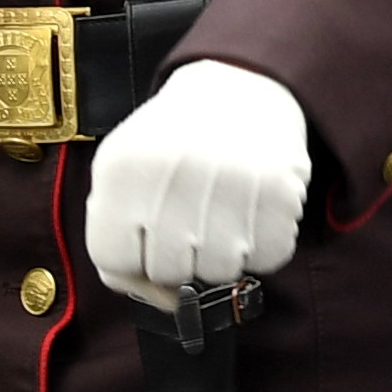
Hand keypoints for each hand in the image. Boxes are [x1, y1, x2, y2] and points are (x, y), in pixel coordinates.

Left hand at [83, 59, 310, 311]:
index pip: (112, 259)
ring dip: (223, 254)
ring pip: (219, 273)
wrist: (241, 88)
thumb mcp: (124, 170)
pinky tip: (252, 210)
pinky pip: (268, 259)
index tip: (145, 242)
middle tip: (190, 220)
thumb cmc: (175, 142)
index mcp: (124, 165)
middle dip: (178, 257)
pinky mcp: (279, 190)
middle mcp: (175, 172)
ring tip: (222, 211)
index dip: (130, 262)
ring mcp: (230, 181)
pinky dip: (262, 245)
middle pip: (167, 272)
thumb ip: (117, 241)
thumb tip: (161, 303)